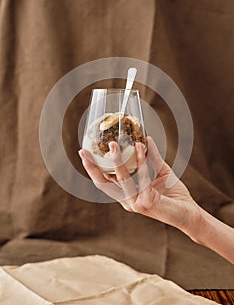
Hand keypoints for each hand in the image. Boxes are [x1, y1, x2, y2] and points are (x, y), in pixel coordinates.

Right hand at [79, 136, 201, 235]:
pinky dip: (140, 160)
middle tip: (84, 151)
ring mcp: (136, 203)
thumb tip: (145, 138)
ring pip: (121, 179)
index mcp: (126, 195)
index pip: (104, 182)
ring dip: (116, 160)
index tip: (84, 154)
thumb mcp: (159, 171)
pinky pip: (142, 178)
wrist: (190, 212)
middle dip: (93, 167)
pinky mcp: (147, 202)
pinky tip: (139, 147)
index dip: (92, 169)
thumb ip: (150, 157)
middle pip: (104, 184)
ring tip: (112, 144)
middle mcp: (127, 201)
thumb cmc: (172, 193)